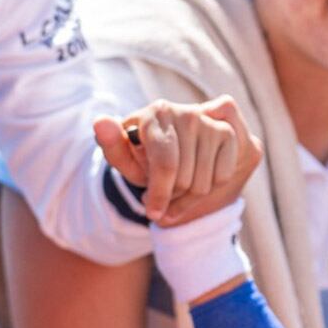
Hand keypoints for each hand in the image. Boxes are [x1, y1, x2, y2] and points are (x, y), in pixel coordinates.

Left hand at [93, 95, 262, 224]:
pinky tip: (193, 184)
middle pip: (186, 179)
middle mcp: (186, 113)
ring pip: (204, 182)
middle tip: (159, 199)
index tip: (153, 214)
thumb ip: (111, 144)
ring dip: (187, 199)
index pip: (166, 164)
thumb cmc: (142, 154)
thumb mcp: (124, 156)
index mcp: (156, 113)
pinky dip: (208, 190)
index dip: (160, 194)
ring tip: (172, 193)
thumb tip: (100, 123)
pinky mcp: (227, 134)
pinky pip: (222, 177)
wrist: (168, 147)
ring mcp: (210, 122)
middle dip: (171, 198)